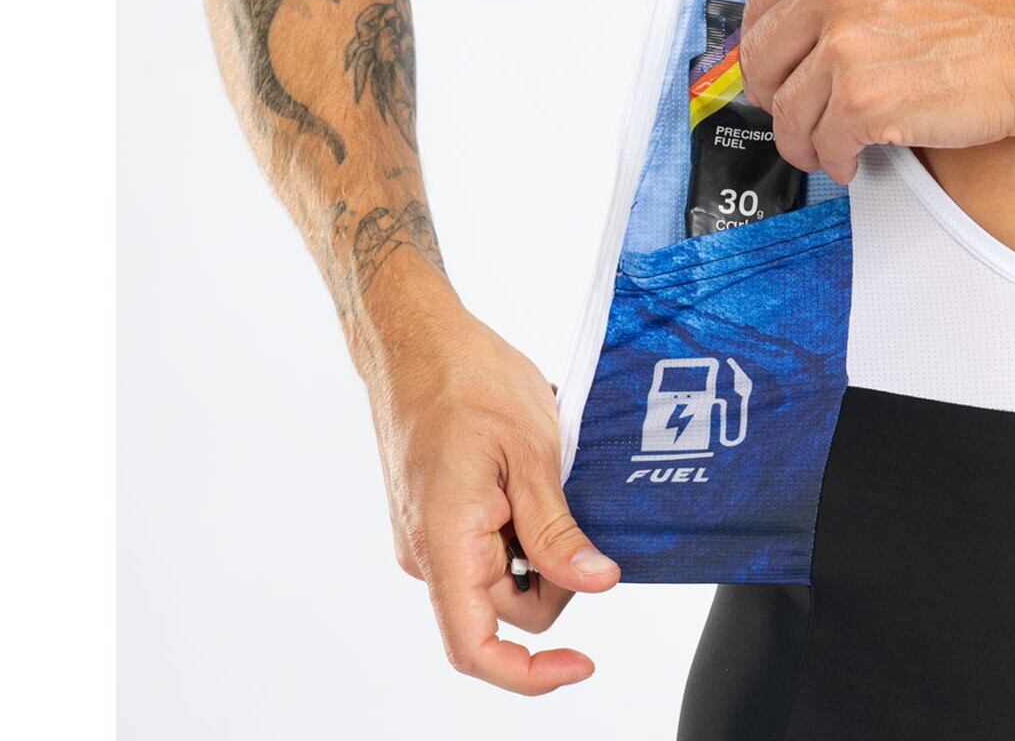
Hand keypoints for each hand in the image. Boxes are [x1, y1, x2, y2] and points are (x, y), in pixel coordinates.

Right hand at [361, 307, 619, 694]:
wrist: (417, 340)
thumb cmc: (466, 379)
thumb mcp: (532, 453)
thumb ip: (558, 531)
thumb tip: (597, 584)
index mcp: (446, 545)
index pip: (477, 650)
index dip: (532, 675)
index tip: (584, 662)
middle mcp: (428, 554)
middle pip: (509, 610)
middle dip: (557, 575)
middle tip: (579, 505)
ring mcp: (430, 537)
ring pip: (505, 576)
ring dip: (541, 543)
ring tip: (549, 475)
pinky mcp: (438, 518)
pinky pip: (491, 545)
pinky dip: (523, 524)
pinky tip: (531, 473)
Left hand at [739, 0, 1014, 182]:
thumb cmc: (997, 4)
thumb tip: (797, 31)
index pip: (759, 6)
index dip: (764, 50)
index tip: (772, 70)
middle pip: (760, 61)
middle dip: (773, 99)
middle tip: (793, 115)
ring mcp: (844, 45)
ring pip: (788, 112)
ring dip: (804, 140)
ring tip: (825, 147)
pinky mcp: (864, 101)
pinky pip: (825, 144)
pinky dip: (835, 161)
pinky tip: (852, 159)